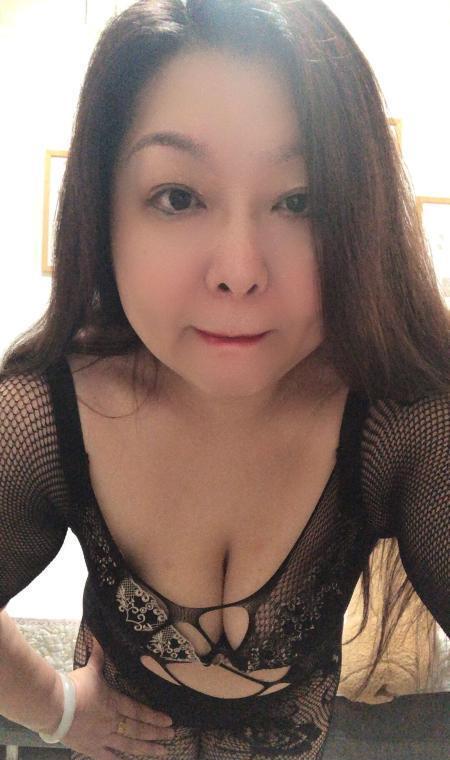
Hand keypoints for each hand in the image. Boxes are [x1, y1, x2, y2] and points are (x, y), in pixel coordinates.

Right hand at [62, 637, 173, 759]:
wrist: (55, 706)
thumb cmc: (74, 686)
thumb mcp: (90, 669)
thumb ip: (98, 655)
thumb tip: (100, 636)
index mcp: (115, 702)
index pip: (139, 711)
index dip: (155, 717)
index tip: (169, 721)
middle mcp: (113, 721)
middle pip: (138, 729)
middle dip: (156, 733)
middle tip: (172, 736)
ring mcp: (103, 736)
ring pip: (129, 744)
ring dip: (146, 748)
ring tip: (161, 751)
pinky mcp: (91, 747)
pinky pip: (108, 756)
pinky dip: (120, 759)